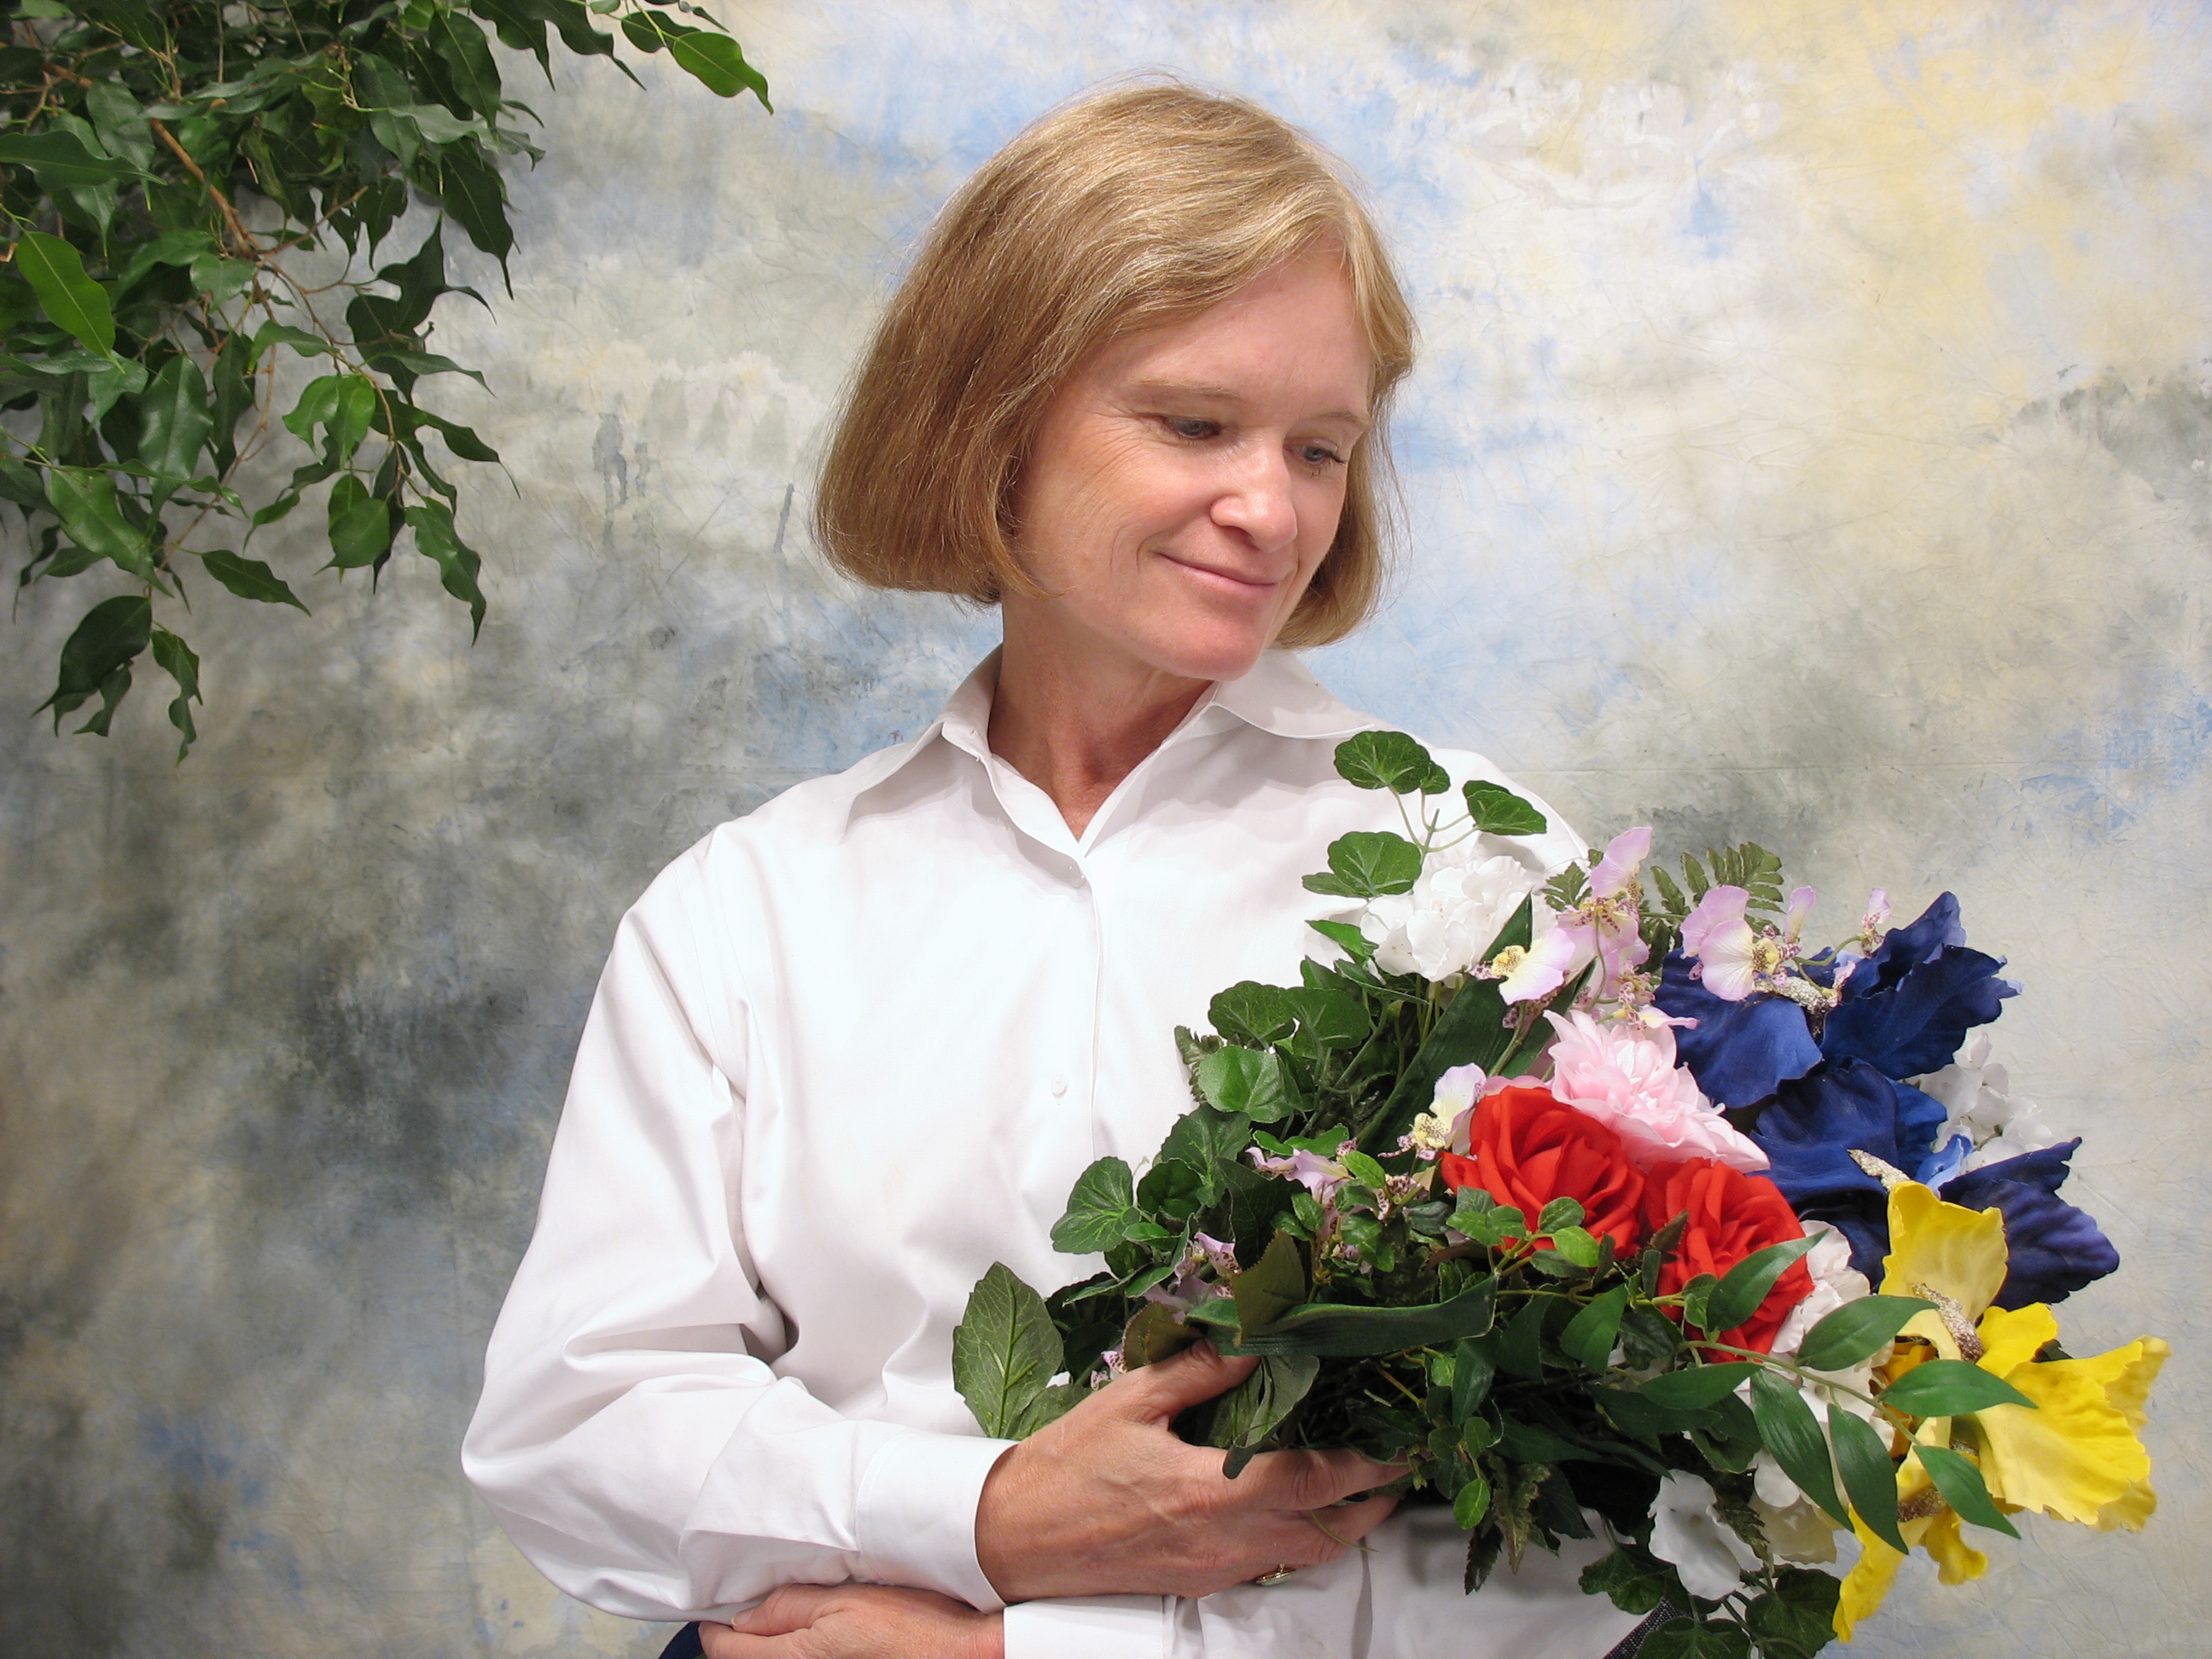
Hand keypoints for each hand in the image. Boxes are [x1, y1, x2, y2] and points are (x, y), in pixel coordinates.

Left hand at [698, 1584, 1002, 1658]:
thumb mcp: (844, 1600)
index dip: (714, 1628)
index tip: (713, 1612)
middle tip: (743, 1611)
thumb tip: (742, 1618)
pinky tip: (810, 1635)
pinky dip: (796, 1649)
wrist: (961, 1652)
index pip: (729, 1650)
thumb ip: (788, 1608)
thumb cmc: (912, 1625)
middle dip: (741, 1638)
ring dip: (769, 1645)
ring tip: (776, 1620)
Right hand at [975, 1341, 1402, 1600]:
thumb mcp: (1131, 1401)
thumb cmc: (1066, 1468)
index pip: (1313, 1481)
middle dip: (1372, 1504)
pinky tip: (1294, 1508)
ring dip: (1341, 1528)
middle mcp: (1223, 1540)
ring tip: (1361, 1490)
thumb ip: (1199, 1370)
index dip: (1365, 1464)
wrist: (1016, 1540)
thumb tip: (1253, 1339)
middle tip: (1398, 1470)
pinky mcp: (1199, 1582)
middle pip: (1327, 1534)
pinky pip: (1268, 1566)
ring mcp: (1214, 1569)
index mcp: (1210, 1492)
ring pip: (1302, 1557)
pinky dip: (1298, 1540)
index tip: (1399, 1443)